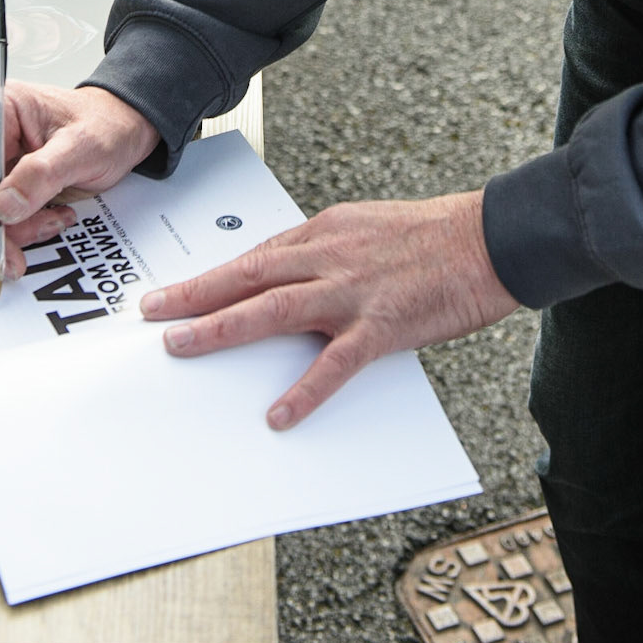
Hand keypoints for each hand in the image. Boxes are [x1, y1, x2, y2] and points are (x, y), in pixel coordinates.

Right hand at [0, 82, 157, 279]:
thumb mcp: (83, 145)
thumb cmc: (106, 124)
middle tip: (12, 254)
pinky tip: (50, 220)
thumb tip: (5, 205)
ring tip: (50, 224)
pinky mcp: (2, 181)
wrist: (123, 130)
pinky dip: (18, 230)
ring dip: (7, 232)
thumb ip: (43, 173)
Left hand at [140, 191, 518, 429]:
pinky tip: (278, 414)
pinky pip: (334, 363)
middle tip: (153, 312)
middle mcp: (330, 255)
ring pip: (273, 309)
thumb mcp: (368, 227)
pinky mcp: (382, 325)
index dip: (212, 276)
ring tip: (182, 345)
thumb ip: (327, 252)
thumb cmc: (433, 235)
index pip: (256, 256)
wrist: (489, 238)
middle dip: (195, 295)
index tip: (176, 291)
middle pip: (248, 276)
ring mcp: (353, 291)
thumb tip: (290, 277)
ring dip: (221, 327)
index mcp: (325, 231)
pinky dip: (304, 389)